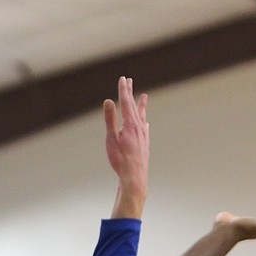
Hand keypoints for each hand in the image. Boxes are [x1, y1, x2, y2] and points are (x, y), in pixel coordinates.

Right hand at [104, 76, 148, 217]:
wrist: (134, 177)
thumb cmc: (120, 160)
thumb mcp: (111, 139)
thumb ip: (110, 119)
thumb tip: (109, 101)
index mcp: (130, 124)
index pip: (125, 102)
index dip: (123, 90)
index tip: (122, 79)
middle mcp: (139, 127)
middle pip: (133, 106)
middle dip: (130, 93)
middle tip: (129, 80)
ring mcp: (143, 135)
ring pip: (142, 116)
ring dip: (141, 105)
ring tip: (144, 96)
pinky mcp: (145, 144)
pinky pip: (145, 128)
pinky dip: (144, 121)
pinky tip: (146, 123)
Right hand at [213, 211, 255, 240]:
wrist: (225, 230)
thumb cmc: (247, 229)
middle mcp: (250, 229)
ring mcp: (237, 225)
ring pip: (243, 223)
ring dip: (242, 223)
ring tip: (242, 221)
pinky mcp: (227, 221)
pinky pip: (231, 218)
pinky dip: (230, 218)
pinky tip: (227, 217)